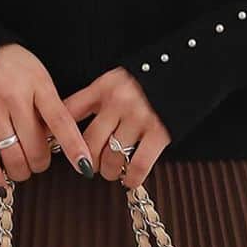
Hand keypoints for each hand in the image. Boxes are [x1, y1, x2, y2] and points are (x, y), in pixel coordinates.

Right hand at [0, 43, 95, 190]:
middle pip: (36, 148)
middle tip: (40, 159)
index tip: (85, 166)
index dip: (73, 147)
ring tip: (22, 167)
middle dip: (42, 162)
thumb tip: (59, 144)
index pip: (60, 121)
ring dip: (22, 171)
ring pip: (13, 157)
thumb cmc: (13, 67)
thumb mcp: (39, 77)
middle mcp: (14, 98)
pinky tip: (2, 185)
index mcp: (38, 85)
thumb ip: (49, 107)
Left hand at [61, 67, 171, 188]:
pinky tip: (130, 178)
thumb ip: (94, 98)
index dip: (58, 133)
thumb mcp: (116, 79)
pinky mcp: (160, 132)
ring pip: (112, 159)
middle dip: (87, 161)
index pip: (70, 112)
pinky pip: (138, 165)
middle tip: (91, 165)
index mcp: (104, 87)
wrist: (188, 68)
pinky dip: (132, 178)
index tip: (59, 147)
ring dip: (109, 171)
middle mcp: (119, 102)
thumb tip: (67, 123)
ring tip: (112, 171)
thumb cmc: (149, 77)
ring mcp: (140, 118)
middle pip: (89, 143)